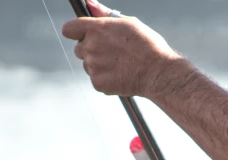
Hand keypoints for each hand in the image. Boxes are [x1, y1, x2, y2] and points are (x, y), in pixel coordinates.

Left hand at [61, 0, 181, 97]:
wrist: (159, 73)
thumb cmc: (147, 45)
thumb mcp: (128, 23)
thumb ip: (104, 14)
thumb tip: (88, 2)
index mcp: (96, 28)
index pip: (69, 29)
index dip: (76, 32)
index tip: (84, 35)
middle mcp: (91, 46)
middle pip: (78, 49)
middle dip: (91, 50)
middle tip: (113, 53)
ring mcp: (93, 66)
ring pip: (88, 65)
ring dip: (98, 65)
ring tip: (120, 65)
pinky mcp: (97, 83)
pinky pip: (96, 79)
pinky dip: (105, 79)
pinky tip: (121, 75)